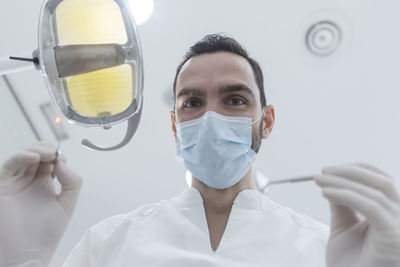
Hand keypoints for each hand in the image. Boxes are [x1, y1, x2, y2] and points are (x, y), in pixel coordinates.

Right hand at [0, 141, 81, 266]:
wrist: (26, 252)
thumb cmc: (45, 233)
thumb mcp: (67, 204)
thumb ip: (72, 182)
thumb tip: (63, 163)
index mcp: (44, 183)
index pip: (50, 160)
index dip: (58, 155)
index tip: (63, 159)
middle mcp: (29, 181)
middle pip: (37, 155)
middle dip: (48, 149)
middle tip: (55, 154)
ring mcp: (15, 182)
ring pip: (23, 156)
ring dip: (36, 150)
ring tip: (47, 154)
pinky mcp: (2, 186)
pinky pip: (9, 165)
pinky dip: (21, 157)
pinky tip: (34, 158)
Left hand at [314, 163, 399, 266]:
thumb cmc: (349, 264)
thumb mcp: (343, 227)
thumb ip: (342, 204)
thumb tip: (332, 181)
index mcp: (392, 215)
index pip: (382, 182)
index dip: (357, 171)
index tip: (329, 170)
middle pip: (381, 182)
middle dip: (350, 172)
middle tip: (323, 172)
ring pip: (374, 192)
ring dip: (342, 182)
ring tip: (319, 181)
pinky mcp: (394, 235)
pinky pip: (370, 206)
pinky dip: (345, 195)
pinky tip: (325, 193)